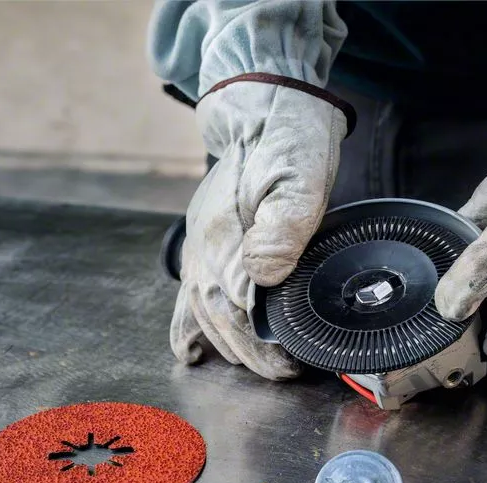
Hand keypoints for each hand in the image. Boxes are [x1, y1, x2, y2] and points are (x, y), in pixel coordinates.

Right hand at [171, 79, 348, 378]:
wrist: (265, 106)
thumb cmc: (289, 140)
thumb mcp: (299, 176)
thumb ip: (283, 225)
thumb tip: (262, 276)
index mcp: (225, 237)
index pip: (237, 312)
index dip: (262, 346)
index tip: (289, 366)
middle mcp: (205, 248)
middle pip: (219, 319)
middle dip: (249, 354)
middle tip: (284, 372)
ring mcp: (201, 244)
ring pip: (203, 312)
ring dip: (226, 345)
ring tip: (252, 366)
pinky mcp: (207, 239)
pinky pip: (189, 291)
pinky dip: (187, 326)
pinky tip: (189, 350)